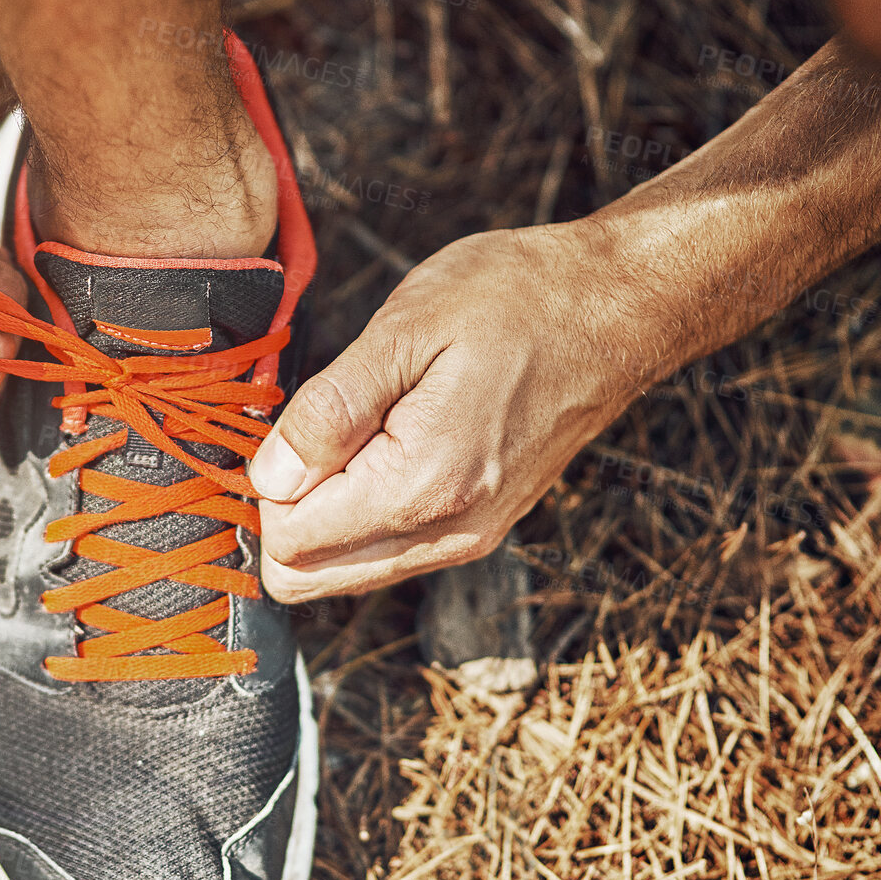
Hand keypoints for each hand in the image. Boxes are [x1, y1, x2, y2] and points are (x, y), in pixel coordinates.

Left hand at [248, 223, 649, 600]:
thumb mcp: (406, 330)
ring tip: (347, 431)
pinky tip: (377, 445)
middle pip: (307, 579)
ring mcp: (467, 540)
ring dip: (320, 517)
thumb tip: (267, 478)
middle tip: (304, 434)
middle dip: (282, 515)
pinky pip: (385, 554)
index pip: (289, 544)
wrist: (617, 308)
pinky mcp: (478, 529)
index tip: (284, 427)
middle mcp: (446, 534)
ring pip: (343, 573)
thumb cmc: (518, 300)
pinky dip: (358, 515)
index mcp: (422, 486)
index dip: (263, 486)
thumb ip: (329, 411)